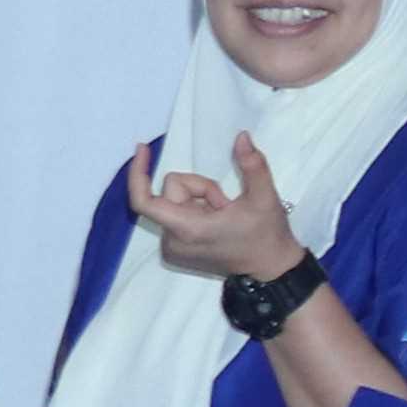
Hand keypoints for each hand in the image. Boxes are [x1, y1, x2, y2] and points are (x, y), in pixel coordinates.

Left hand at [128, 134, 308, 286]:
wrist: (268, 269)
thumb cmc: (266, 234)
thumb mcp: (264, 196)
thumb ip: (252, 164)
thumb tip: (241, 136)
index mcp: (188, 228)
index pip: (144, 201)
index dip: (138, 173)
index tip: (143, 148)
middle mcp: (171, 241)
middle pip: (170, 192)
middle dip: (199, 187)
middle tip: (226, 204)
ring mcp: (170, 248)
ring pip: (173, 202)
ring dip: (198, 200)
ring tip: (223, 215)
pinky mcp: (173, 252)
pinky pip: (174, 215)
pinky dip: (193, 211)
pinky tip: (214, 223)